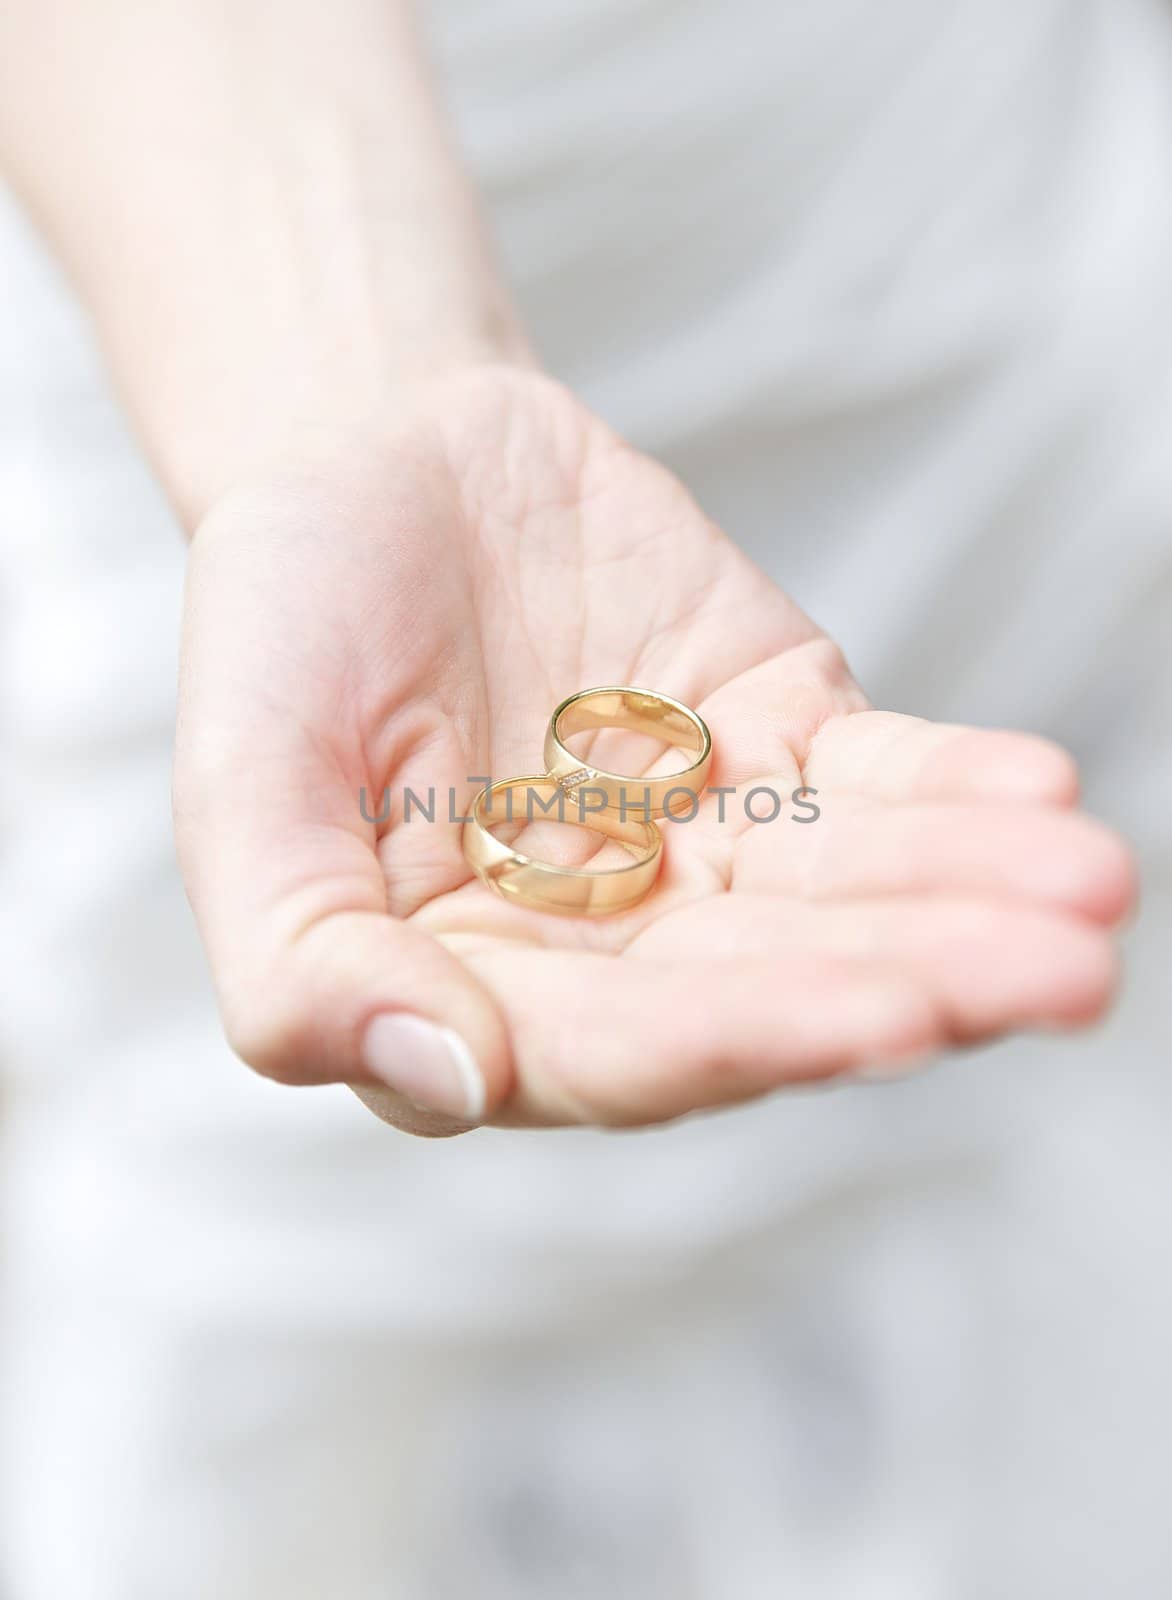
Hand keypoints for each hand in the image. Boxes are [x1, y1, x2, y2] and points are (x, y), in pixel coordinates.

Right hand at [174, 367, 1135, 1133]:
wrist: (375, 461)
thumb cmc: (283, 631)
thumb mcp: (247, 789)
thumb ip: (302, 957)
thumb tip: (443, 1076)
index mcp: (486, 995)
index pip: (627, 1049)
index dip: (751, 1036)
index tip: (882, 1018)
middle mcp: (616, 950)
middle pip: (777, 984)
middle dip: (913, 979)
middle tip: (1058, 974)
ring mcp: (710, 848)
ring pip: (852, 892)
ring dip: (973, 894)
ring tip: (1092, 888)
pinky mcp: (779, 740)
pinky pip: (878, 780)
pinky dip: (957, 788)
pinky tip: (1042, 797)